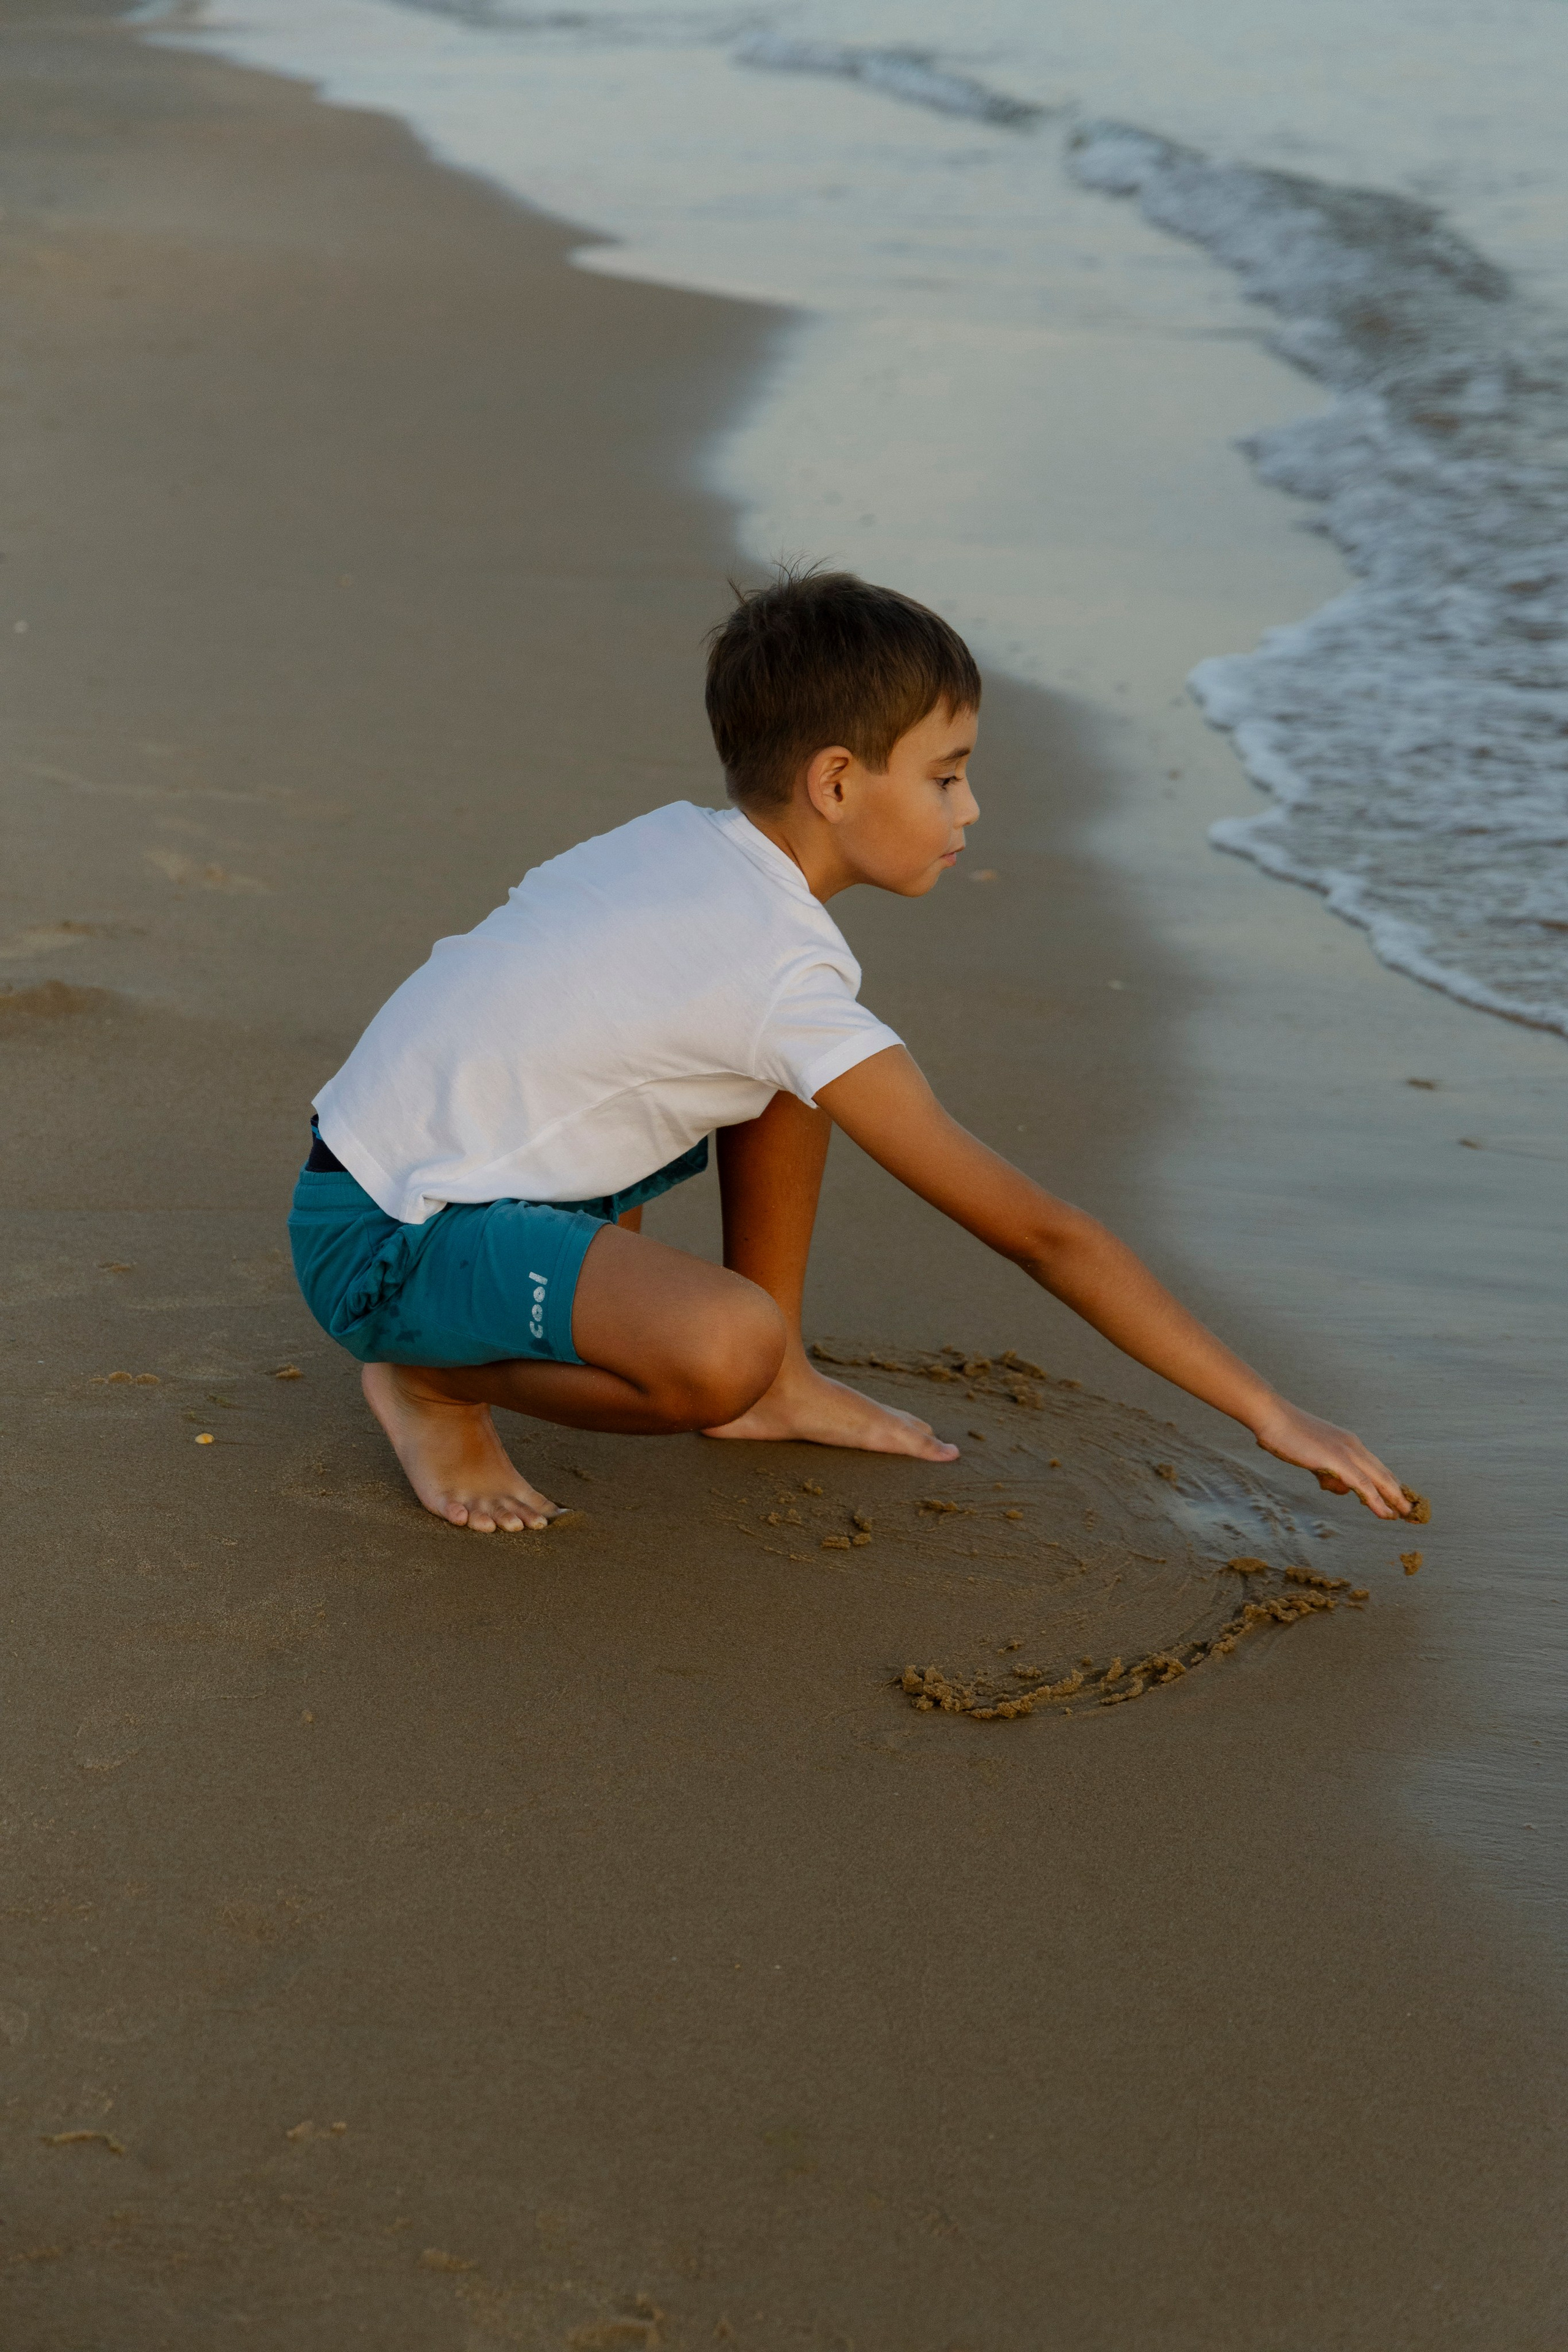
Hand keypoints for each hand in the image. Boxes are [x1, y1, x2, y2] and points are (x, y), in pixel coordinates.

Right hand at [1251, 1400, 1409, 1519]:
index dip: (1390, 1484)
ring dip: (1394, 1499)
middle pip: (1384, 1473)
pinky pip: (1363, 1485)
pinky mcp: (1338, 1460)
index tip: (1399, 1499)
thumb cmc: (1286, 1434)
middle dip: (1399, 1494)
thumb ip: (1327, 1472)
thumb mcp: (1312, 1456)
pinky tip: (1385, 1514)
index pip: (1376, 1467)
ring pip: (1380, 1480)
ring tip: (1404, 1515)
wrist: (1273, 1418)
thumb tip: (1337, 1487)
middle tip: (1411, 1512)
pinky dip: (1377, 1501)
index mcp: (1348, 1443)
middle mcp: (1354, 1446)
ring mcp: (1347, 1452)